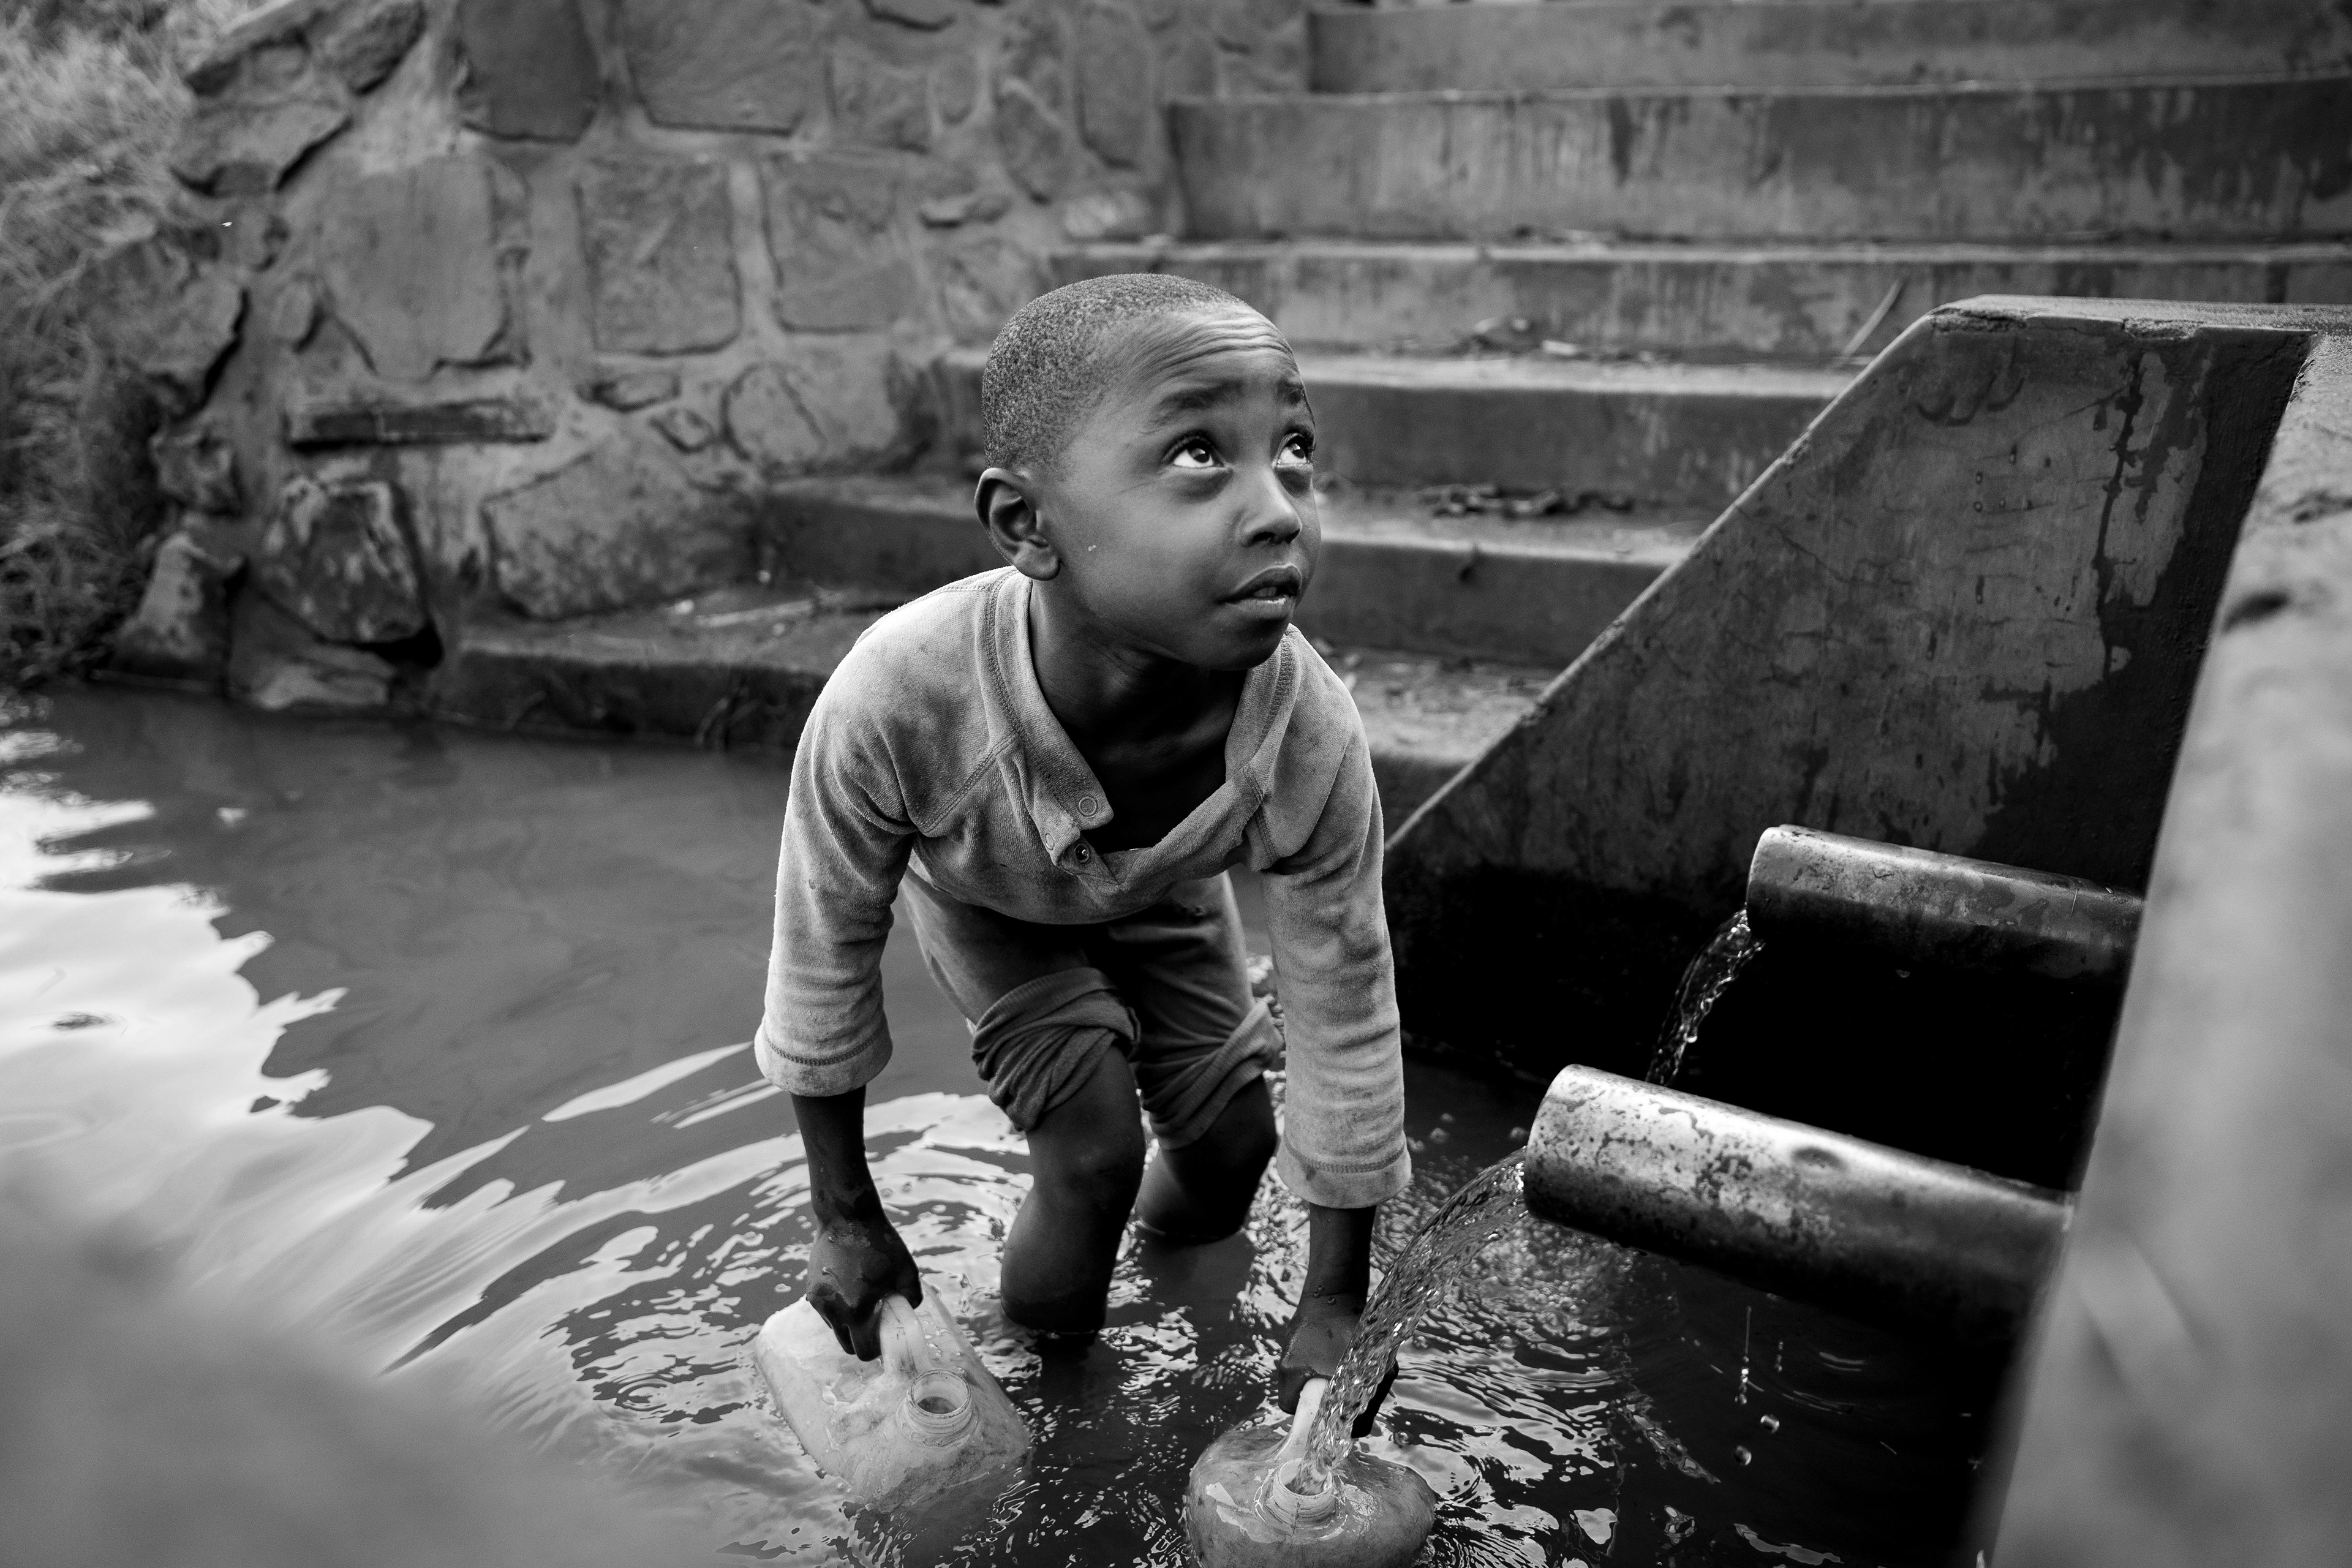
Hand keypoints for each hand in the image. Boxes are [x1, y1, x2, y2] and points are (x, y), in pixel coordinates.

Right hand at [804, 1211, 921, 1360]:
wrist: (847, 1217)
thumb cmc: (881, 1243)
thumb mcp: (907, 1270)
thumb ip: (911, 1299)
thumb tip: (907, 1313)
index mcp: (857, 1309)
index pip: (863, 1351)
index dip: (876, 1349)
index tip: (884, 1336)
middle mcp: (833, 1310)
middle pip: (846, 1345)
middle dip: (860, 1340)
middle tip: (875, 1322)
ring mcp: (818, 1301)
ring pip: (835, 1328)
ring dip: (848, 1322)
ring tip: (862, 1297)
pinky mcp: (810, 1290)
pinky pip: (826, 1311)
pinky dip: (838, 1307)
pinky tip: (849, 1286)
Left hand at [1277, 1291, 1391, 1436]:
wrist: (1333, 1295)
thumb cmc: (1311, 1329)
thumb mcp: (1289, 1365)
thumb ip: (1290, 1397)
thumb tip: (1294, 1415)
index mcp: (1361, 1385)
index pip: (1359, 1427)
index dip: (1341, 1431)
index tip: (1326, 1428)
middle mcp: (1380, 1379)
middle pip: (1363, 1415)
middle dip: (1344, 1415)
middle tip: (1323, 1406)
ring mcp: (1383, 1367)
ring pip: (1366, 1398)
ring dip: (1349, 1397)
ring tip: (1328, 1382)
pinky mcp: (1383, 1356)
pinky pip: (1369, 1380)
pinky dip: (1353, 1380)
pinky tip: (1336, 1367)